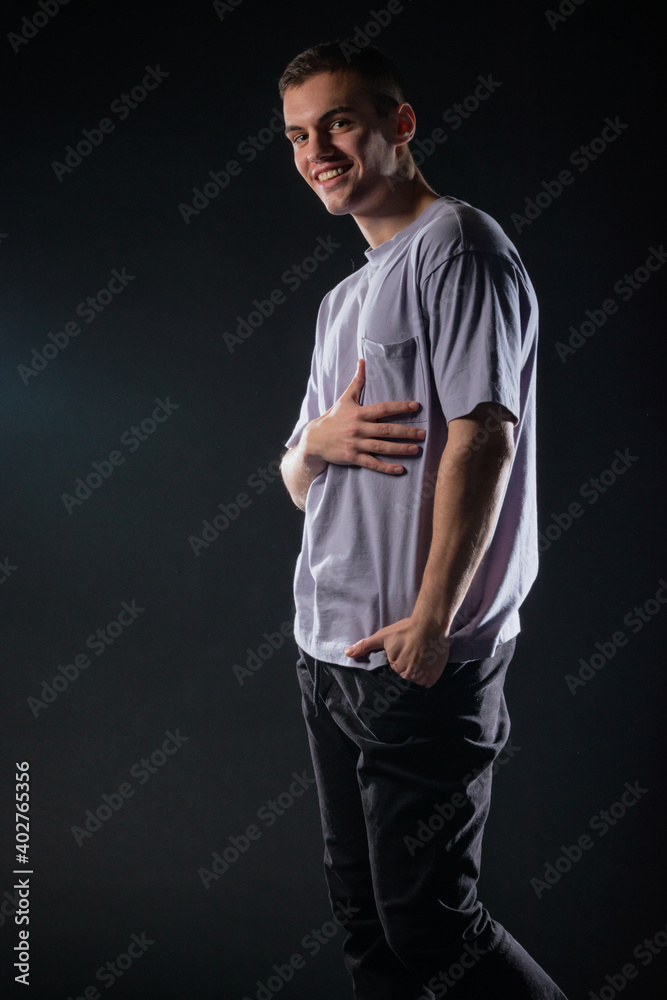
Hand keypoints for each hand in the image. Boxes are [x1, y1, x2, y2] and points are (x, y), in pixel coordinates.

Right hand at [302, 358, 425, 473]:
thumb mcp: (345, 398)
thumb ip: (357, 381)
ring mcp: (356, 444)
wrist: (314, 439)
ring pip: (382, 447)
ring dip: (401, 449)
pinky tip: (400, 469)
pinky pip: (372, 463)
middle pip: (386, 430)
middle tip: (423, 433)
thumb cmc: (333, 418)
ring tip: (417, 449)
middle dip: (406, 432)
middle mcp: (359, 428)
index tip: (416, 406)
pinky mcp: (353, 457)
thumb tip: (362, 361)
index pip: (383, 409)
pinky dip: (386, 467)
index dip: (400, 407)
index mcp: (359, 413)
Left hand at [345, 617, 449, 687]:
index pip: (394, 671)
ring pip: (417, 679)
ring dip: (419, 671)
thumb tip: (347, 653)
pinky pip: (428, 681)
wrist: (429, 624)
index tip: (404, 653)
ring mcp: (421, 677)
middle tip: (413, 652)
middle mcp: (408, 675)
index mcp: (395, 667)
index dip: (399, 661)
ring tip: (421, 656)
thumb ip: (365, 646)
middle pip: (406, 676)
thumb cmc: (405, 629)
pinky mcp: (433, 678)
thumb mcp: (383, 636)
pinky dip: (428, 674)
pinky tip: (428, 662)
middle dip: (408, 666)